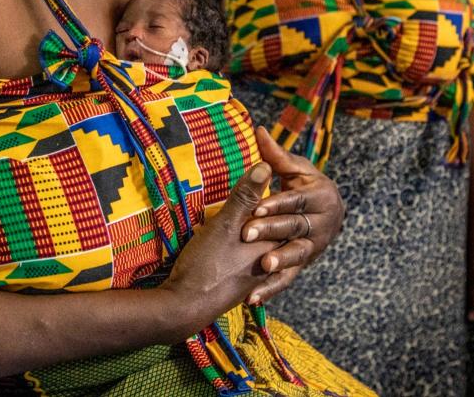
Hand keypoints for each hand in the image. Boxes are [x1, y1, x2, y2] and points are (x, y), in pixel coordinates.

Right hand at [161, 161, 276, 331]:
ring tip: (252, 222)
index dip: (284, 198)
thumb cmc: (208, 263)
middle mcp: (268, 263)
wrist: (187, 307)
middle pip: (279, 235)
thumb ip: (246, 196)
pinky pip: (253, 266)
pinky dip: (250, 254)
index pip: (286, 217)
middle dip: (274, 217)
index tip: (278, 178)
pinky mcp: (239, 287)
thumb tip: (266, 165)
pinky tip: (241, 252)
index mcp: (270, 245)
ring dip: (260, 237)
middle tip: (266, 197)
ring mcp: (254, 278)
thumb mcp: (226, 224)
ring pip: (266, 251)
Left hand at [239, 127, 345, 304]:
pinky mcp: (303, 265)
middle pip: (294, 227)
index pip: (296, 200)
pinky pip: (288, 280)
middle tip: (247, 234)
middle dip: (271, 231)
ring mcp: (314, 247)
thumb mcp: (294, 169)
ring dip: (280, 262)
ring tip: (262, 267)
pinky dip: (271, 289)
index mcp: (322, 196)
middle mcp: (323, 224)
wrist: (327, 211)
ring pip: (295, 255)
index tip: (256, 205)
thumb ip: (275, 155)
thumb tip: (259, 128)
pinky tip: (253, 298)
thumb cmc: (305, 184)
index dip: (276, 202)